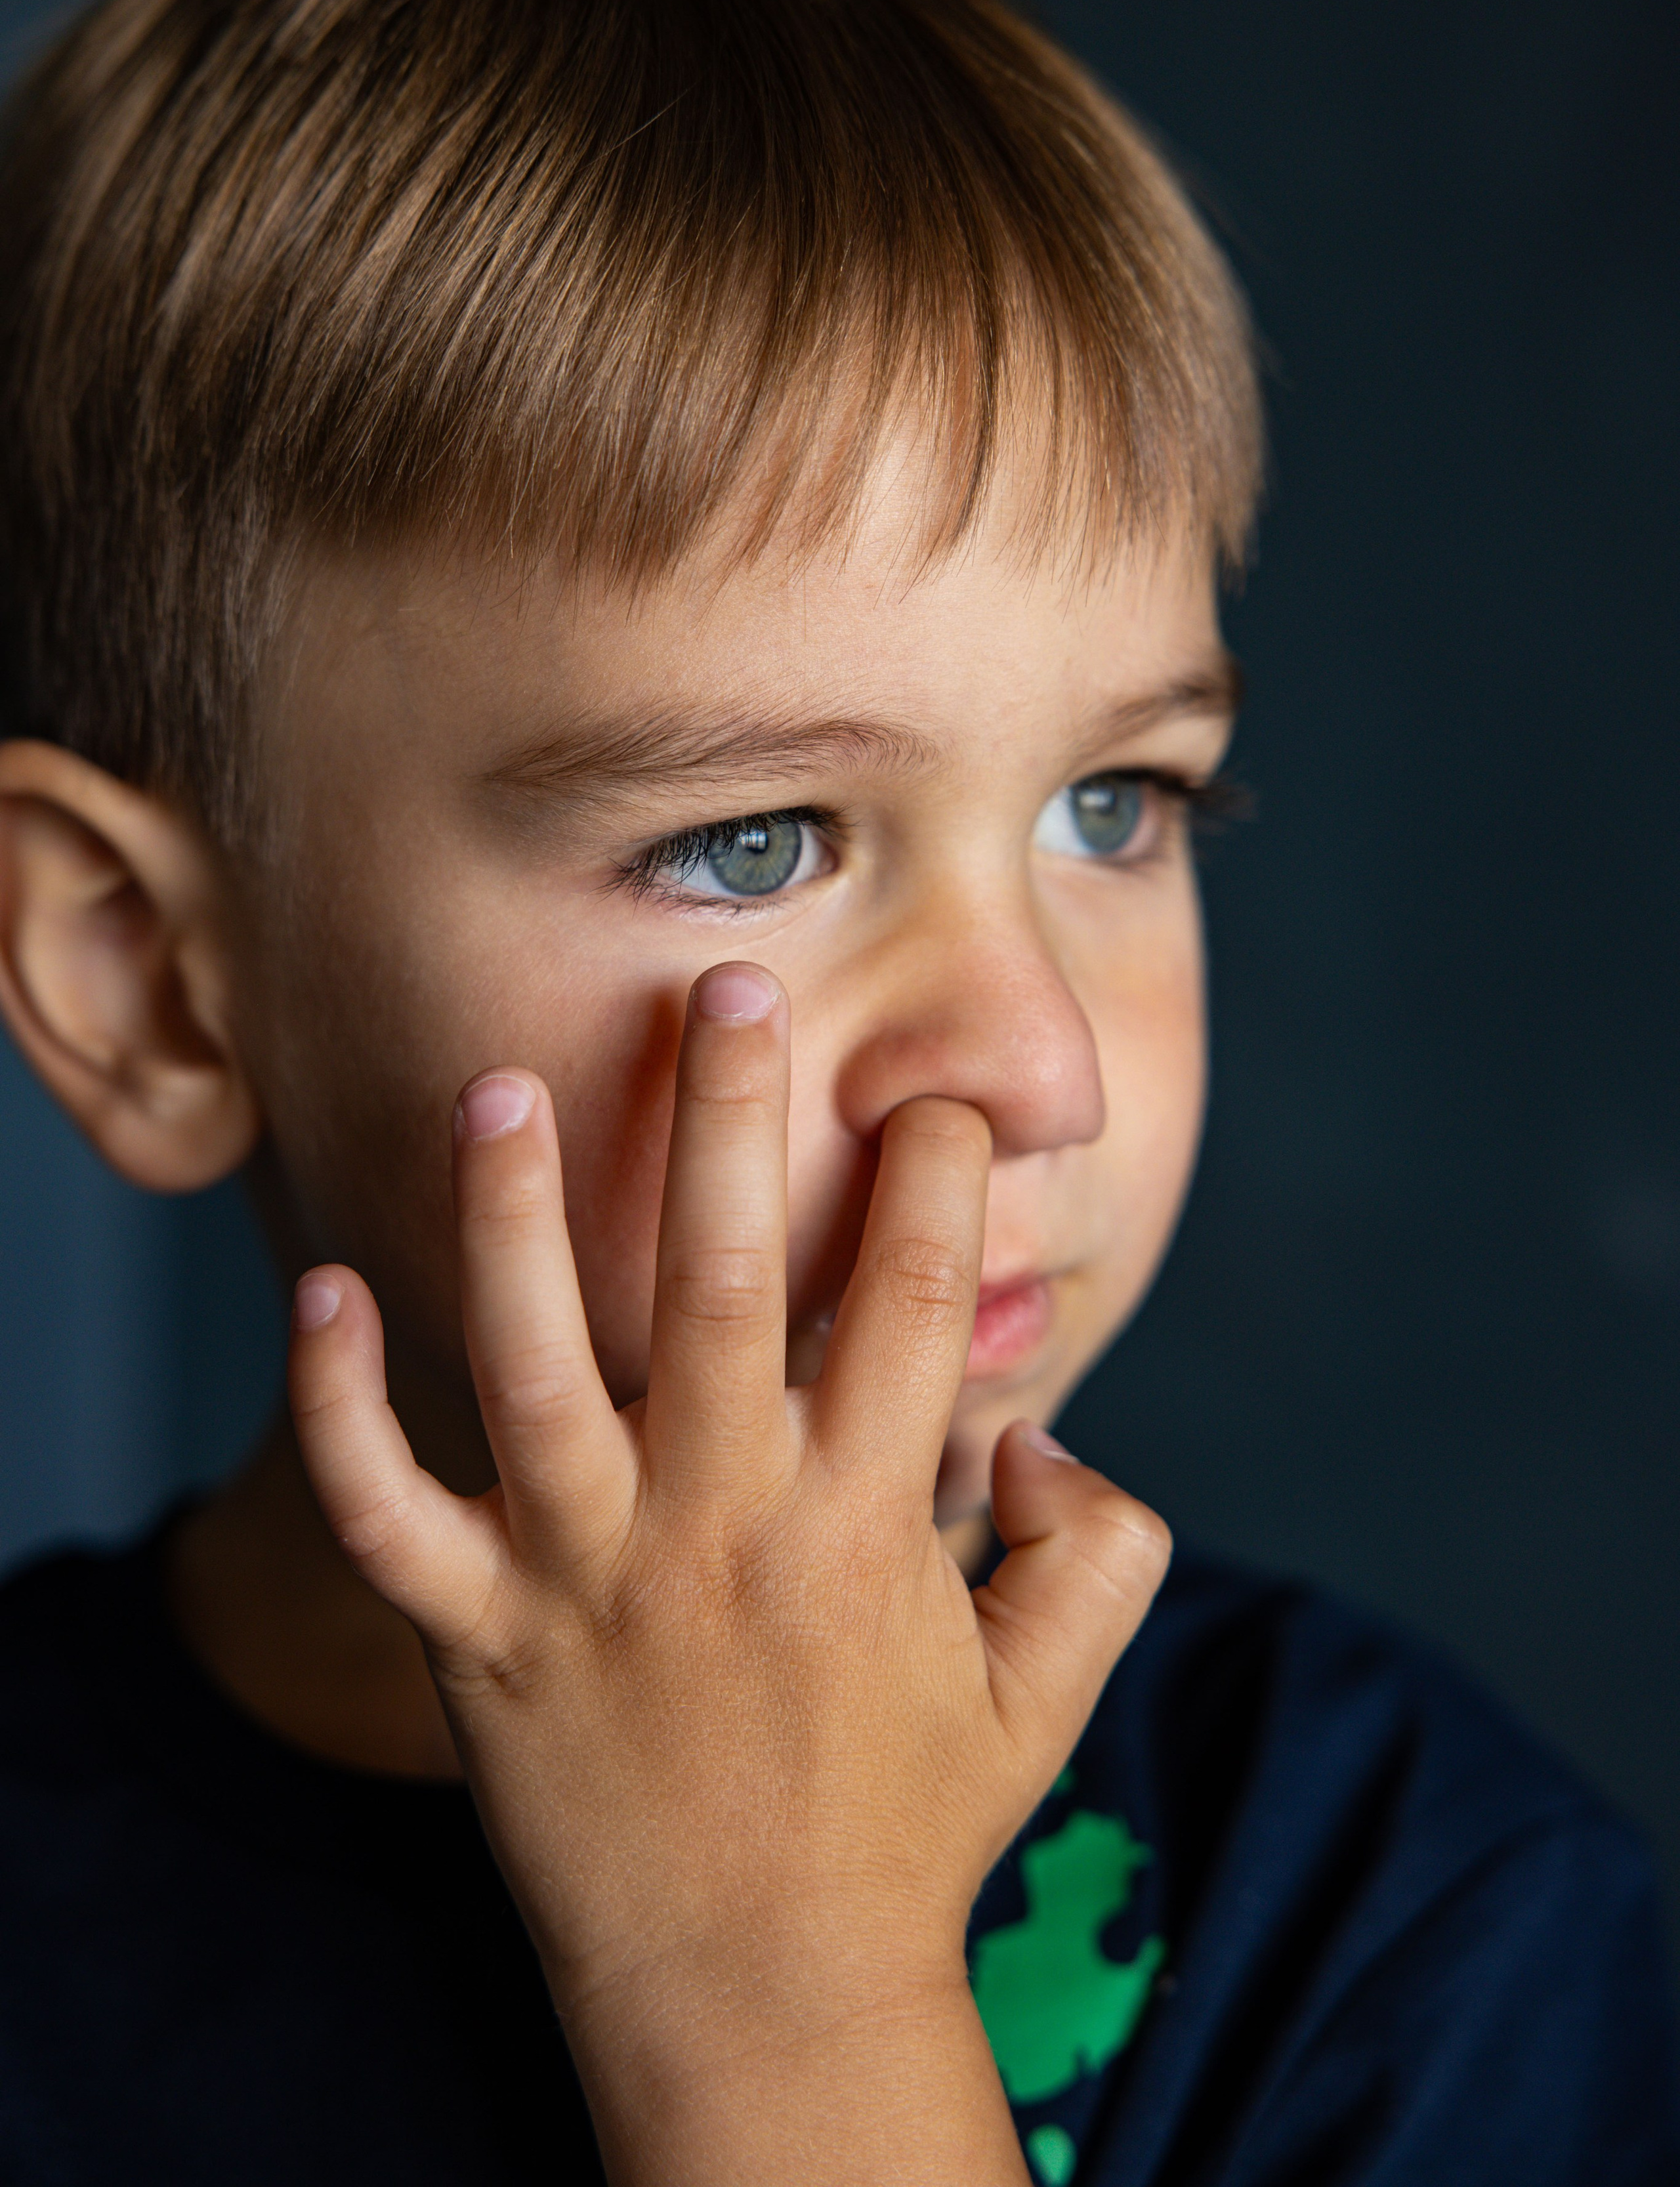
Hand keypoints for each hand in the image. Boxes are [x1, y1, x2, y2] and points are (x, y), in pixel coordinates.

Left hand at [288, 962, 1169, 2184]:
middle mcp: (726, 1527)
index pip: (916, 1300)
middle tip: (724, 986)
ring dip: (515, 1219)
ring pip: (536, 1367)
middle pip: (729, 1284)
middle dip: (731, 1119)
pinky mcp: (480, 1642)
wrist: (761, 2005)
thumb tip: (1047, 1430)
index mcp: (866, 1525)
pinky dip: (341, 1408)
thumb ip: (1100, 1547)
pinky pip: (388, 1513)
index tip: (935, 1096)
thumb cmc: (908, 1830)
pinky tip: (320, 1296)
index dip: (937, 1175)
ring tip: (502, 1089)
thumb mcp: (1050, 1692)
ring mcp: (590, 1581)